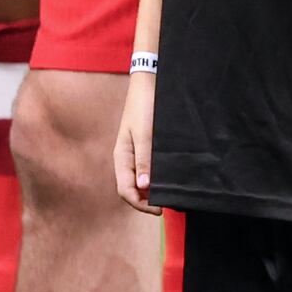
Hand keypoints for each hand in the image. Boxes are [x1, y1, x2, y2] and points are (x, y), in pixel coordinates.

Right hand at [113, 76, 155, 212]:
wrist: (149, 83)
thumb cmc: (144, 106)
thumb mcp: (145, 133)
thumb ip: (144, 159)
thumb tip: (143, 185)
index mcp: (121, 157)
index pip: (126, 190)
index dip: (140, 204)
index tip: (159, 209)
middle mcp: (127, 159)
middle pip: (132, 189)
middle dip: (146, 201)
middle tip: (167, 204)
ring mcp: (136, 154)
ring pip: (140, 181)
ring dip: (151, 191)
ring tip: (169, 194)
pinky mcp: (145, 148)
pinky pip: (148, 169)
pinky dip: (156, 179)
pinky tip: (168, 179)